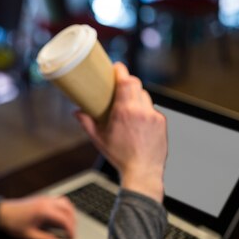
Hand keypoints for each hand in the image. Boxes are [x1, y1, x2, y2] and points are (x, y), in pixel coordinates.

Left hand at [0, 196, 75, 238]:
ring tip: (69, 224)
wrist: (2, 212)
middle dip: (73, 221)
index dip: (71, 229)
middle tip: (71, 233)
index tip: (72, 238)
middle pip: (68, 209)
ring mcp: (44, 198)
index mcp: (44, 211)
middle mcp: (46, 202)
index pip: (64, 219)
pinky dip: (64, 207)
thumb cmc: (13, 224)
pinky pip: (58, 199)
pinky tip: (61, 216)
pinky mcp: (42, 198)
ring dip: (70, 212)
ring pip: (65, 202)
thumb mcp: (30, 236)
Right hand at [74, 63, 167, 201]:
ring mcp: (154, 116)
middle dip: (127, 83)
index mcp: (125, 112)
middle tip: (119, 86)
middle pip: (136, 85)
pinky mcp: (161, 122)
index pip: (126, 82)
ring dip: (136, 97)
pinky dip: (144, 111)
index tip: (117, 67)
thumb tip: (77, 112)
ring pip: (145, 97)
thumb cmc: (121, 157)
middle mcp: (141, 111)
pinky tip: (138, 122)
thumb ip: (87, 123)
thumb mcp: (99, 139)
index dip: (121, 71)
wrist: (143, 172)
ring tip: (128, 107)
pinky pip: (152, 110)